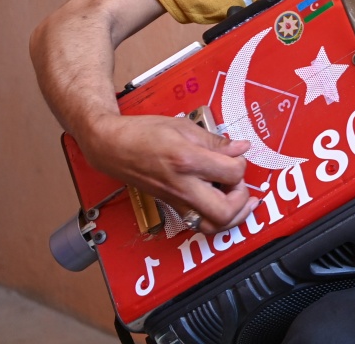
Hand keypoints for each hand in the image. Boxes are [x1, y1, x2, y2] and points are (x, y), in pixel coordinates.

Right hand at [82, 114, 256, 234]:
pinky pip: (200, 223)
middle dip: (241, 199)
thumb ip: (216, 141)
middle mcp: (182, 186)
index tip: (237, 154)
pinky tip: (223, 203)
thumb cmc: (143, 133)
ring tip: (239, 199)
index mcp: (187, 161)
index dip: (242, 164)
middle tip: (239, 183)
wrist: (112, 147)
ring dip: (233, 216)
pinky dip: (217, 218)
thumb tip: (240, 148)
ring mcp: (176, 201)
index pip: (232, 173)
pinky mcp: (172, 207)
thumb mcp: (184, 127)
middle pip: (225, 212)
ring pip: (213, 227)